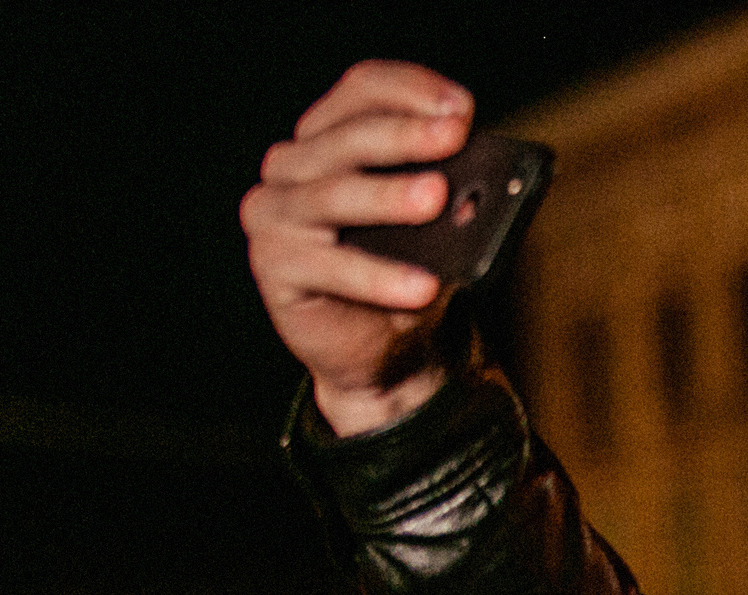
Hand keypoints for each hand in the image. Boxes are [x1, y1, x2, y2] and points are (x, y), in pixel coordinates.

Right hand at [241, 61, 472, 434]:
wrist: (386, 351)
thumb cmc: (411, 273)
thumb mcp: (440, 230)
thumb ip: (451, 200)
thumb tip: (473, 193)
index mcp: (332, 138)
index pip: (362, 89)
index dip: (410, 90)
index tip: (462, 107)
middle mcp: (293, 165)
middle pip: (347, 137)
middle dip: (405, 135)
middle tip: (453, 136)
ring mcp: (274, 212)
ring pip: (332, 195)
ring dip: (388, 196)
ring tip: (438, 198)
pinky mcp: (274, 265)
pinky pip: (328, 266)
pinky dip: (379, 276)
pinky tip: (422, 285)